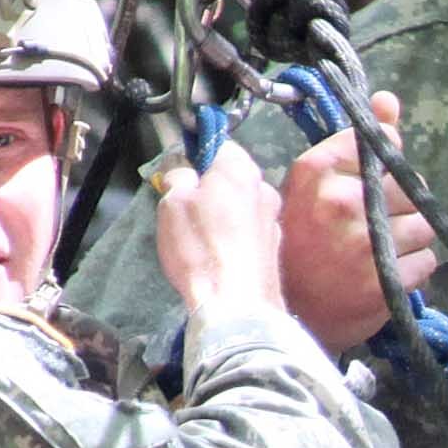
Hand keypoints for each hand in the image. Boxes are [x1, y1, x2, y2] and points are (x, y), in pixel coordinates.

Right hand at [153, 136, 292, 327]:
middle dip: (208, 185)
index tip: (179, 169)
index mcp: (240, 168)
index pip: (218, 142)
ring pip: (241, 204)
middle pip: (231, 175)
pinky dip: (233, 235)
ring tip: (199, 235)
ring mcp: (273, 219)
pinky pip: (248, 230)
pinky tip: (218, 253)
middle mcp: (264, 187)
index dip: (195, 152)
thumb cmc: (200, 247)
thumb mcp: (173, 203)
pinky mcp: (274, 248)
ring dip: (222, 211)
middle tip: (183, 205)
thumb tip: (182, 167)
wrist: (237, 305)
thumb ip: (177, 175)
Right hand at [274, 95, 434, 349]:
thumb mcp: (312, 184)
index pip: (383, 144)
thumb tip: (389, 100)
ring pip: (423, 225)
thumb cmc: (297, 245)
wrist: (286, 312)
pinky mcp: (384, 281)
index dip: (385, 167)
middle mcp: (342, 201)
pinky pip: (425, 262)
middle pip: (410, 187)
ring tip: (378, 251)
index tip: (369, 185)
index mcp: (317, 171)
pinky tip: (384, 274)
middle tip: (370, 227)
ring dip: (407, 239)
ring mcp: (365, 243)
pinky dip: (411, 270)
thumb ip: (356, 141)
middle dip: (399, 206)